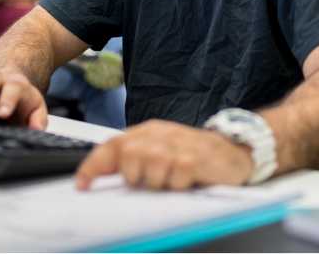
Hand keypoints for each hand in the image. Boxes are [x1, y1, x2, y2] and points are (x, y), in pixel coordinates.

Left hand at [74, 119, 253, 190]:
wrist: (235, 151)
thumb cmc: (195, 155)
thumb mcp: (162, 152)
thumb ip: (133, 159)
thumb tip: (100, 174)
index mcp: (150, 131)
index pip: (113, 144)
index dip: (93, 165)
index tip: (82, 184)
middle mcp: (163, 134)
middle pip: (128, 154)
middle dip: (132, 175)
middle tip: (148, 182)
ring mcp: (180, 145)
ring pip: (150, 165)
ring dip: (157, 182)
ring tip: (170, 182)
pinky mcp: (197, 159)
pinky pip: (175, 176)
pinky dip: (177, 186)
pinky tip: (186, 182)